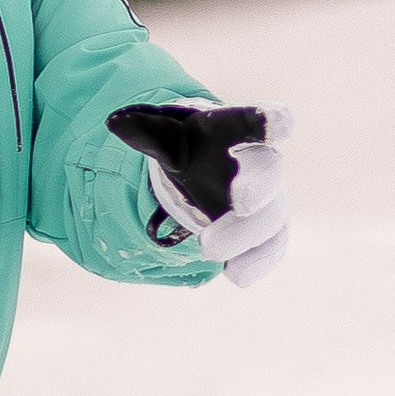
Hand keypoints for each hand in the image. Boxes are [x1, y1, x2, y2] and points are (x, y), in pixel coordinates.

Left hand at [105, 100, 292, 288]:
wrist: (200, 171)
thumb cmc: (186, 146)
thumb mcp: (164, 134)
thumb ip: (146, 131)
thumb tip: (114, 121)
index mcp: (233, 131)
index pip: (253, 122)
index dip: (270, 120)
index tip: (280, 125)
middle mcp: (259, 163)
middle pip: (267, 175)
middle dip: (257, 189)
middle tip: (240, 203)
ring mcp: (267, 200)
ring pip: (271, 219)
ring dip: (247, 236)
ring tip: (209, 250)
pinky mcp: (264, 231)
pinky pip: (271, 247)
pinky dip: (257, 262)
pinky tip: (235, 274)